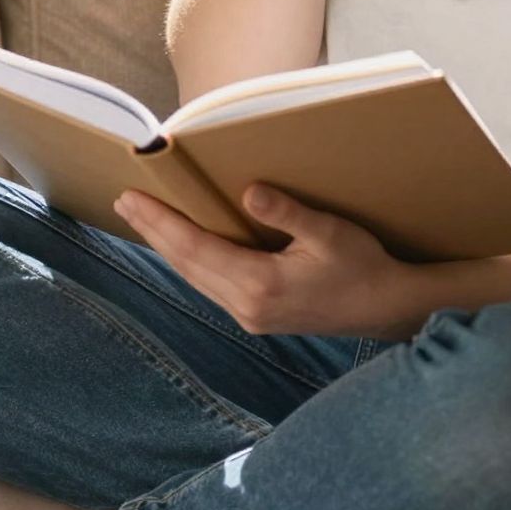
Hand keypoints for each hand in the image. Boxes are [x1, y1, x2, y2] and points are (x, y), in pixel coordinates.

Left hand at [111, 182, 402, 336]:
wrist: (386, 308)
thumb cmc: (363, 265)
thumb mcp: (330, 233)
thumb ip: (288, 213)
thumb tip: (249, 193)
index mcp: (261, 284)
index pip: (196, 248)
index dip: (162, 221)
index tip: (134, 198)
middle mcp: (248, 306)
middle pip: (187, 264)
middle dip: (154, 231)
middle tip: (124, 202)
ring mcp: (250, 316)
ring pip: (196, 278)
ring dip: (167, 247)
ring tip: (143, 219)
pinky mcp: (257, 316)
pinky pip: (210, 285)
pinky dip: (189, 261)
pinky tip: (180, 247)